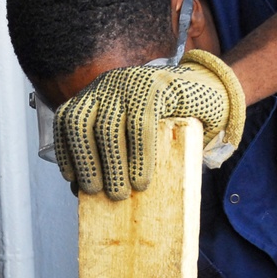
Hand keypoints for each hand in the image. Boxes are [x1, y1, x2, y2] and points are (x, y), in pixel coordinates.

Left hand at [54, 49, 245, 199]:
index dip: (67, 150)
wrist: (209, 90)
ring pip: (109, 128)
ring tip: (119, 195)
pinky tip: (141, 181)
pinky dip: (138, 158)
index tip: (73, 180)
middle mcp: (106, 85)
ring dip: (111, 166)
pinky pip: (140, 125)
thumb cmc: (168, 120)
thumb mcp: (134, 132)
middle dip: (85, 161)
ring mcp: (129, 82)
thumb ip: (112, 150)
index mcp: (96, 94)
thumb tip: (83, 189)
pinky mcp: (155, 87)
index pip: (67, 120)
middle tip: (96, 192)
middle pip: (80, 124)